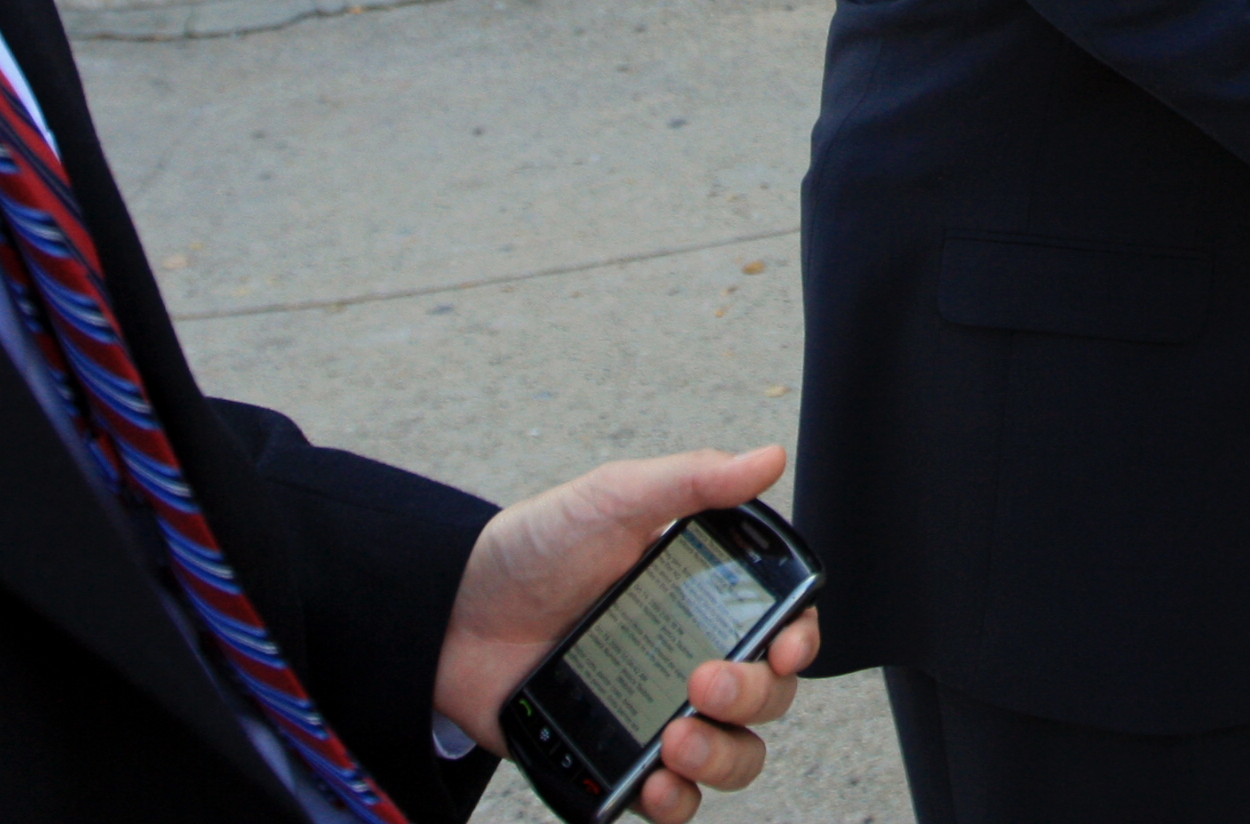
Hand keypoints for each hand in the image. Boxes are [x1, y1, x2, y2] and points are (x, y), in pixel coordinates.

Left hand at [433, 443, 820, 821]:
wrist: (450, 616)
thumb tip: (766, 459)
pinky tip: (658, 784)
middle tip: (702, 683)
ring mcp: (659, 711)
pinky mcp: (620, 759)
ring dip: (724, 758)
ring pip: (735, 755)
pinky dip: (679, 803)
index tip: (783, 647)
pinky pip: (674, 800)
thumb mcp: (614, 500)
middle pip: (768, 697)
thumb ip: (691, 481)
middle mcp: (695, 657)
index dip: (799, 642)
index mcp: (707, 597)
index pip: (782, 626)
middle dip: (752, 698)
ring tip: (676, 743)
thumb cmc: (533, 549)